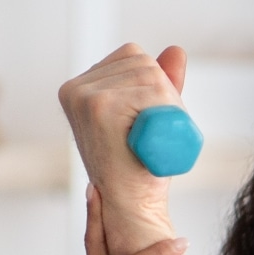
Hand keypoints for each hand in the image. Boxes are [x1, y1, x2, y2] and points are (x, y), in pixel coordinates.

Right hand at [58, 42, 187, 252]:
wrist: (132, 204)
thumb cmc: (143, 163)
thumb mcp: (152, 115)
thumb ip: (161, 82)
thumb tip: (177, 50)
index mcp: (80, 86)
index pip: (134, 55)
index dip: (155, 85)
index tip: (146, 119)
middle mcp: (76, 87)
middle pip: (143, 63)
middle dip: (162, 94)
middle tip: (151, 133)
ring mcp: (85, 95)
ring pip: (151, 75)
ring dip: (166, 105)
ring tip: (149, 137)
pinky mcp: (98, 105)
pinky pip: (153, 90)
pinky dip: (164, 110)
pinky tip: (147, 136)